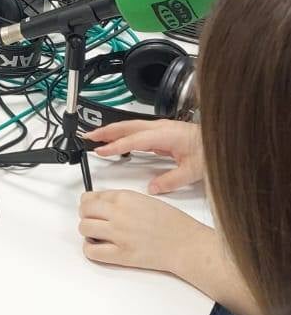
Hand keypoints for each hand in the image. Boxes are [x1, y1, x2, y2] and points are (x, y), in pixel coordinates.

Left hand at [78, 188, 202, 274]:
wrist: (185, 244)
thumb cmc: (172, 223)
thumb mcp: (145, 200)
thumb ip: (122, 201)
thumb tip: (104, 204)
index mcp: (125, 198)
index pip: (92, 196)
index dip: (89, 203)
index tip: (91, 207)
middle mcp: (118, 214)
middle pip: (84, 211)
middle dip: (86, 215)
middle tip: (93, 220)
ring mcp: (118, 235)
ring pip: (84, 228)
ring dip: (87, 231)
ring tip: (97, 234)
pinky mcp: (120, 255)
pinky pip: (91, 251)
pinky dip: (90, 249)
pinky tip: (98, 247)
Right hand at [83, 118, 203, 193]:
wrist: (224, 140)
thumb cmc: (210, 151)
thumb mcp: (192, 170)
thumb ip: (171, 180)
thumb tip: (153, 188)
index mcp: (165, 134)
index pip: (134, 139)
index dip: (116, 145)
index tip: (101, 150)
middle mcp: (161, 128)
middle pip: (128, 126)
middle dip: (107, 131)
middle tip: (89, 136)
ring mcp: (161, 128)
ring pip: (131, 127)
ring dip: (113, 131)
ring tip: (98, 137)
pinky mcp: (163, 132)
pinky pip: (138, 131)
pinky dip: (124, 135)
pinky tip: (120, 142)